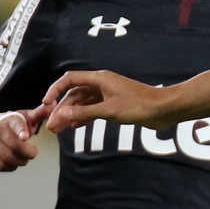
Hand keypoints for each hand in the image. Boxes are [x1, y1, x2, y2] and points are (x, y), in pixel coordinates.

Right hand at [0, 103, 52, 171]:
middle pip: (15, 146)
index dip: (21, 131)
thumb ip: (41, 112)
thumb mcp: (27, 116)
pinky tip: (15, 161)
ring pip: (9, 158)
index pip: (16, 125)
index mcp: (10, 120)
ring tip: (24, 157)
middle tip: (33, 152)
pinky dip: (12, 166)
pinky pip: (2, 166)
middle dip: (29, 153)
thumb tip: (54, 103)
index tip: (26, 137)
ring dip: (22, 161)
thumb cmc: (15, 123)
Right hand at [44, 71, 167, 130]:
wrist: (163, 110)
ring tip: (59, 130)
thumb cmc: (139, 106)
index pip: (69, 79)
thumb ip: (84, 111)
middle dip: (61, 109)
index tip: (45, 104)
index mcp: (99, 78)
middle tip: (51, 126)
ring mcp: (107, 94)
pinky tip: (75, 126)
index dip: (55, 90)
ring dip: (70, 115)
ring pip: (83, 103)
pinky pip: (93, 109)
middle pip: (74, 94)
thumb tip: (62, 113)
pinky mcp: (114, 104)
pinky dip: (83, 116)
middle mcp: (101, 83)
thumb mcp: (108, 110)